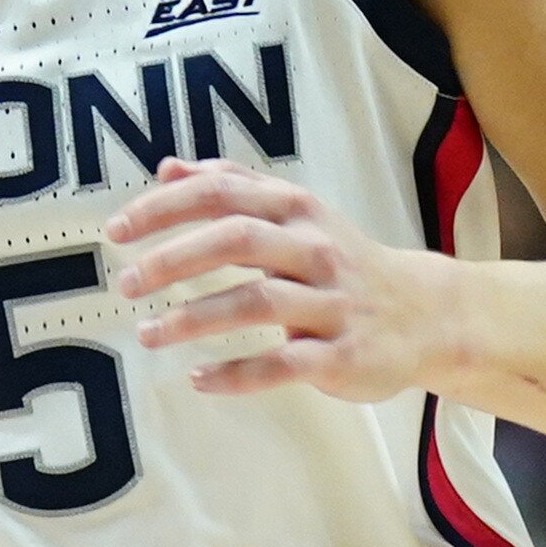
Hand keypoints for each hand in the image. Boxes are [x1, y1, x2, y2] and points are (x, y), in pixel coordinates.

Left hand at [103, 159, 458, 402]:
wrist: (426, 315)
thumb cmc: (345, 262)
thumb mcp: (297, 214)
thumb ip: (234, 186)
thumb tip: (168, 167)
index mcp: (297, 211)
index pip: (223, 194)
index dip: (166, 208)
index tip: (119, 230)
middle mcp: (315, 250)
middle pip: (237, 240)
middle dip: (174, 259)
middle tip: (127, 283)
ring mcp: (330, 304)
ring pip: (257, 303)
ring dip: (194, 319)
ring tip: (149, 333)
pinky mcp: (340, 355)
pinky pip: (283, 366)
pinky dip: (236, 374)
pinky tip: (197, 379)